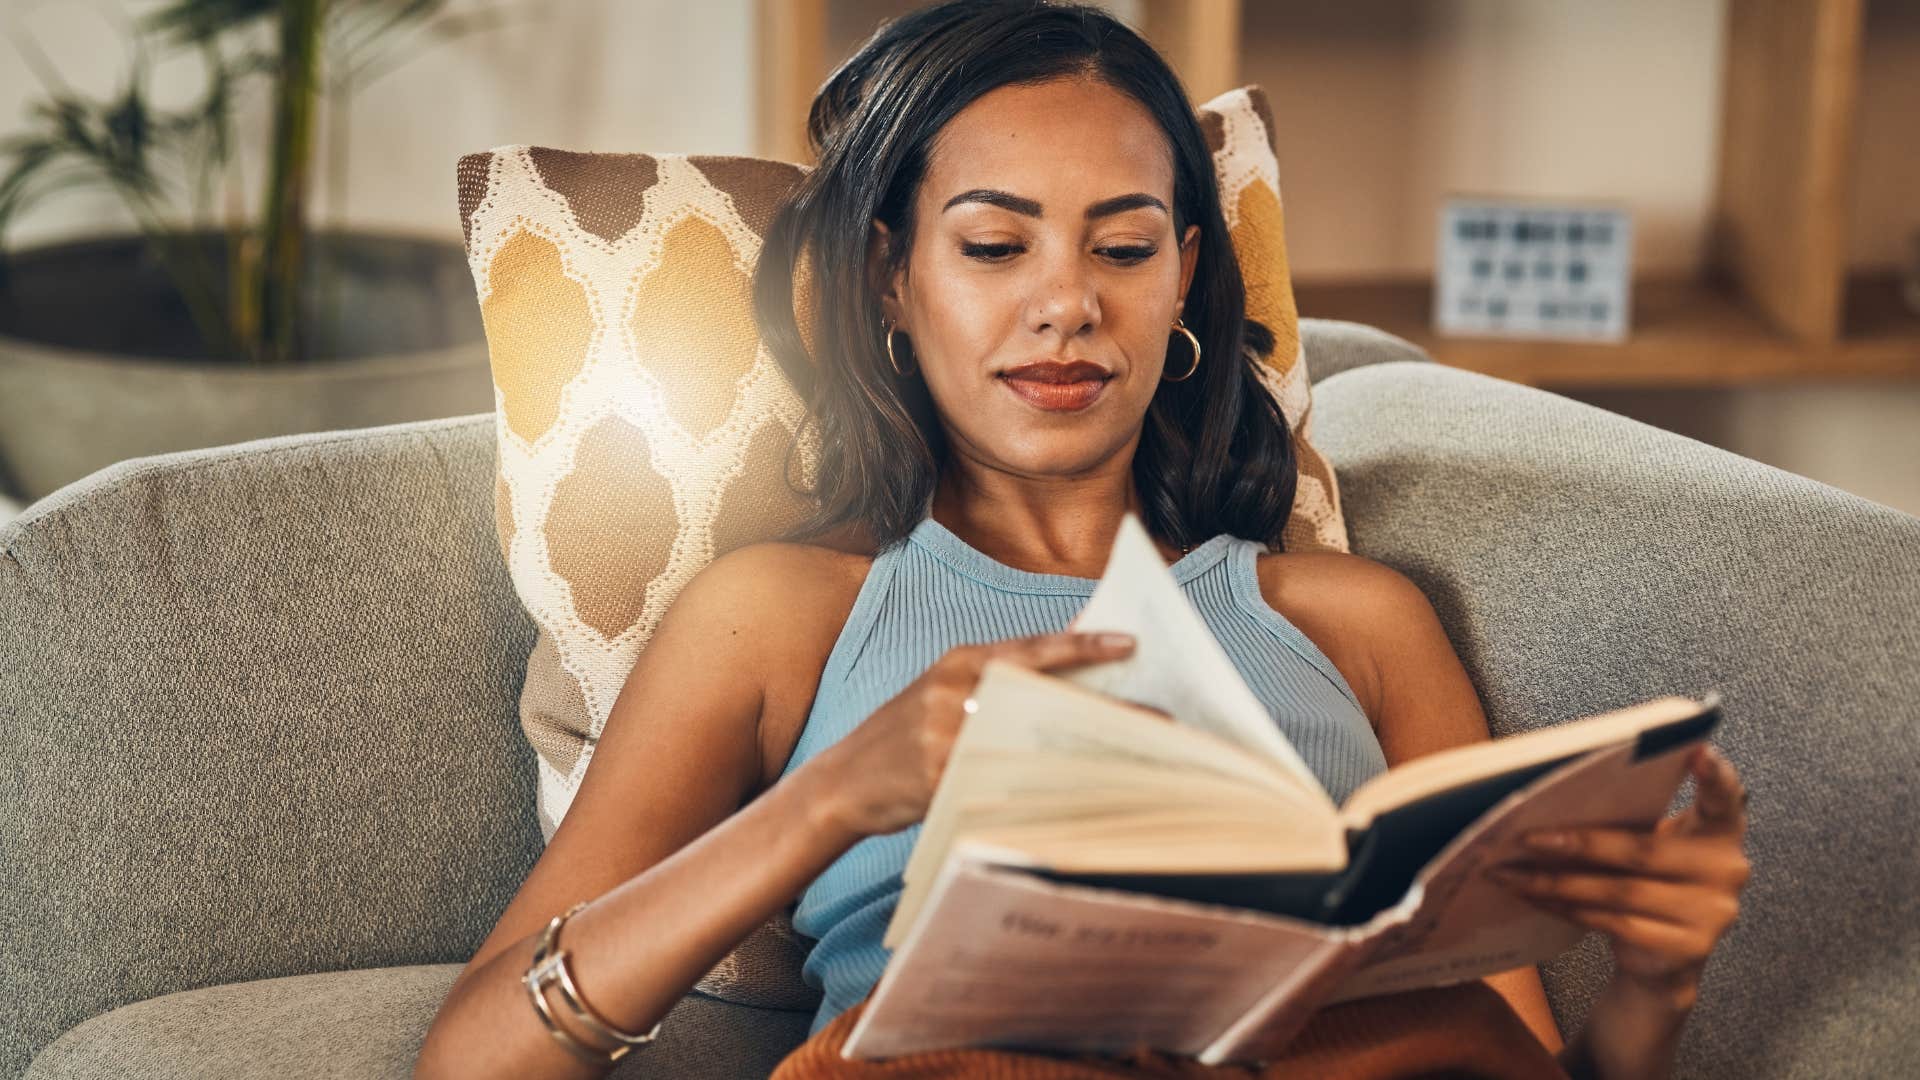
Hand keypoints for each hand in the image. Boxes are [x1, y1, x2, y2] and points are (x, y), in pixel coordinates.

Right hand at [811, 630, 1136, 837]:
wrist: (843, 782)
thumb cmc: (906, 738)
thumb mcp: (946, 694)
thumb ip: (997, 684)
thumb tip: (1071, 680)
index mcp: (961, 662)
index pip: (1033, 646)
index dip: (1083, 645)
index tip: (1130, 642)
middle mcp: (955, 689)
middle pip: (1046, 695)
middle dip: (1103, 707)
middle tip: (1157, 716)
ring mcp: (946, 734)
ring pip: (1036, 740)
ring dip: (1088, 752)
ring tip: (1135, 761)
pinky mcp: (941, 777)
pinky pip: (1009, 782)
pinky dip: (1048, 790)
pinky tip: (1084, 799)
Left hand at [1490, 743, 1750, 1009]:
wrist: (1663, 961)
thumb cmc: (1648, 882)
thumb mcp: (1652, 845)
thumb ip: (1630, 822)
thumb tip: (1552, 801)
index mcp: (1719, 831)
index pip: (1724, 798)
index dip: (1715, 776)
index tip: (1697, 750)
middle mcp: (1726, 870)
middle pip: (1644, 850)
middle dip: (1579, 843)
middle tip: (1528, 837)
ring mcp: (1712, 913)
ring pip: (1620, 891)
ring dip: (1558, 882)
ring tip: (1511, 873)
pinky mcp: (1687, 948)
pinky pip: (1613, 923)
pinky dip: (1567, 908)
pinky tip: (1535, 898)